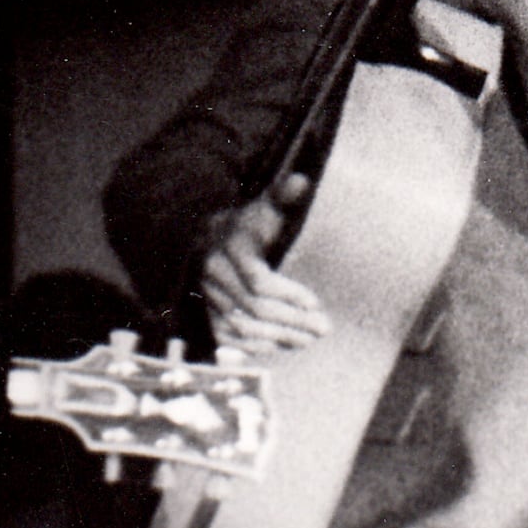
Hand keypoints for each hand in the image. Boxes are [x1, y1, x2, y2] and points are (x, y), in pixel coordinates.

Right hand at [201, 172, 328, 353]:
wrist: (204, 241)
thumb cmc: (246, 227)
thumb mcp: (263, 209)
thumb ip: (282, 198)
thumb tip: (301, 180)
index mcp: (230, 247)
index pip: (259, 280)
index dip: (289, 294)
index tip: (315, 303)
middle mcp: (214, 274)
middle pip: (256, 307)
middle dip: (292, 321)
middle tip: (323, 327)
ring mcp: (208, 297)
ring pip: (244, 327)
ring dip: (280, 336)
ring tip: (309, 338)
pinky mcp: (206, 315)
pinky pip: (231, 339)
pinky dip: (259, 347)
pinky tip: (284, 345)